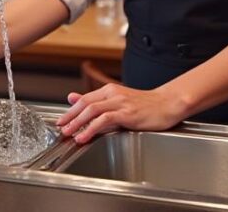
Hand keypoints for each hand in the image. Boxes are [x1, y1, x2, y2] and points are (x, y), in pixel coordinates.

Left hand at [55, 83, 186, 143]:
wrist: (168, 104)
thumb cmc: (146, 105)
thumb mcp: (118, 100)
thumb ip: (97, 101)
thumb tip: (73, 98)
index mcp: (110, 90)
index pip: (84, 99)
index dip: (70, 110)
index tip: (61, 120)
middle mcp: (113, 94)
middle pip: (85, 103)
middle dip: (70, 116)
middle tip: (60, 127)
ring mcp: (120, 103)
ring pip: (92, 110)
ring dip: (78, 122)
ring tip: (69, 133)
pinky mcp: (127, 113)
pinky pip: (105, 120)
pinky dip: (92, 128)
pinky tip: (85, 136)